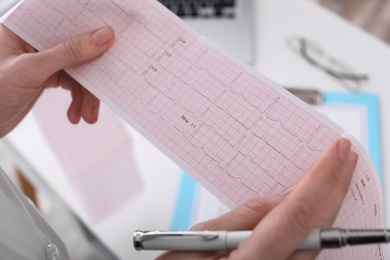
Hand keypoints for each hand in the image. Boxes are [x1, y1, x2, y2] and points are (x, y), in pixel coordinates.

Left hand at [0, 24, 114, 136]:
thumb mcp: (31, 71)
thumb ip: (68, 53)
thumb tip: (102, 36)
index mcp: (24, 26)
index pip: (64, 17)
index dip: (90, 25)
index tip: (113, 35)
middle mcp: (35, 39)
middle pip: (77, 46)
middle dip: (92, 73)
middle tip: (103, 88)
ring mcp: (43, 58)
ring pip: (79, 69)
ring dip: (87, 94)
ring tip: (88, 114)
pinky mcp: (47, 75)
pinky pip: (73, 83)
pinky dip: (78, 100)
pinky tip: (77, 114)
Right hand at [158, 137, 357, 259]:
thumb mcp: (198, 242)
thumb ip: (241, 220)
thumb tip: (278, 200)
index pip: (296, 214)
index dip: (320, 179)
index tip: (335, 153)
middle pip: (316, 228)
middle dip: (336, 188)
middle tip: (345, 158)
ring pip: (316, 240)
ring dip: (328, 204)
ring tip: (335, 175)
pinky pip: (306, 247)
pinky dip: (314, 222)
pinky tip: (316, 205)